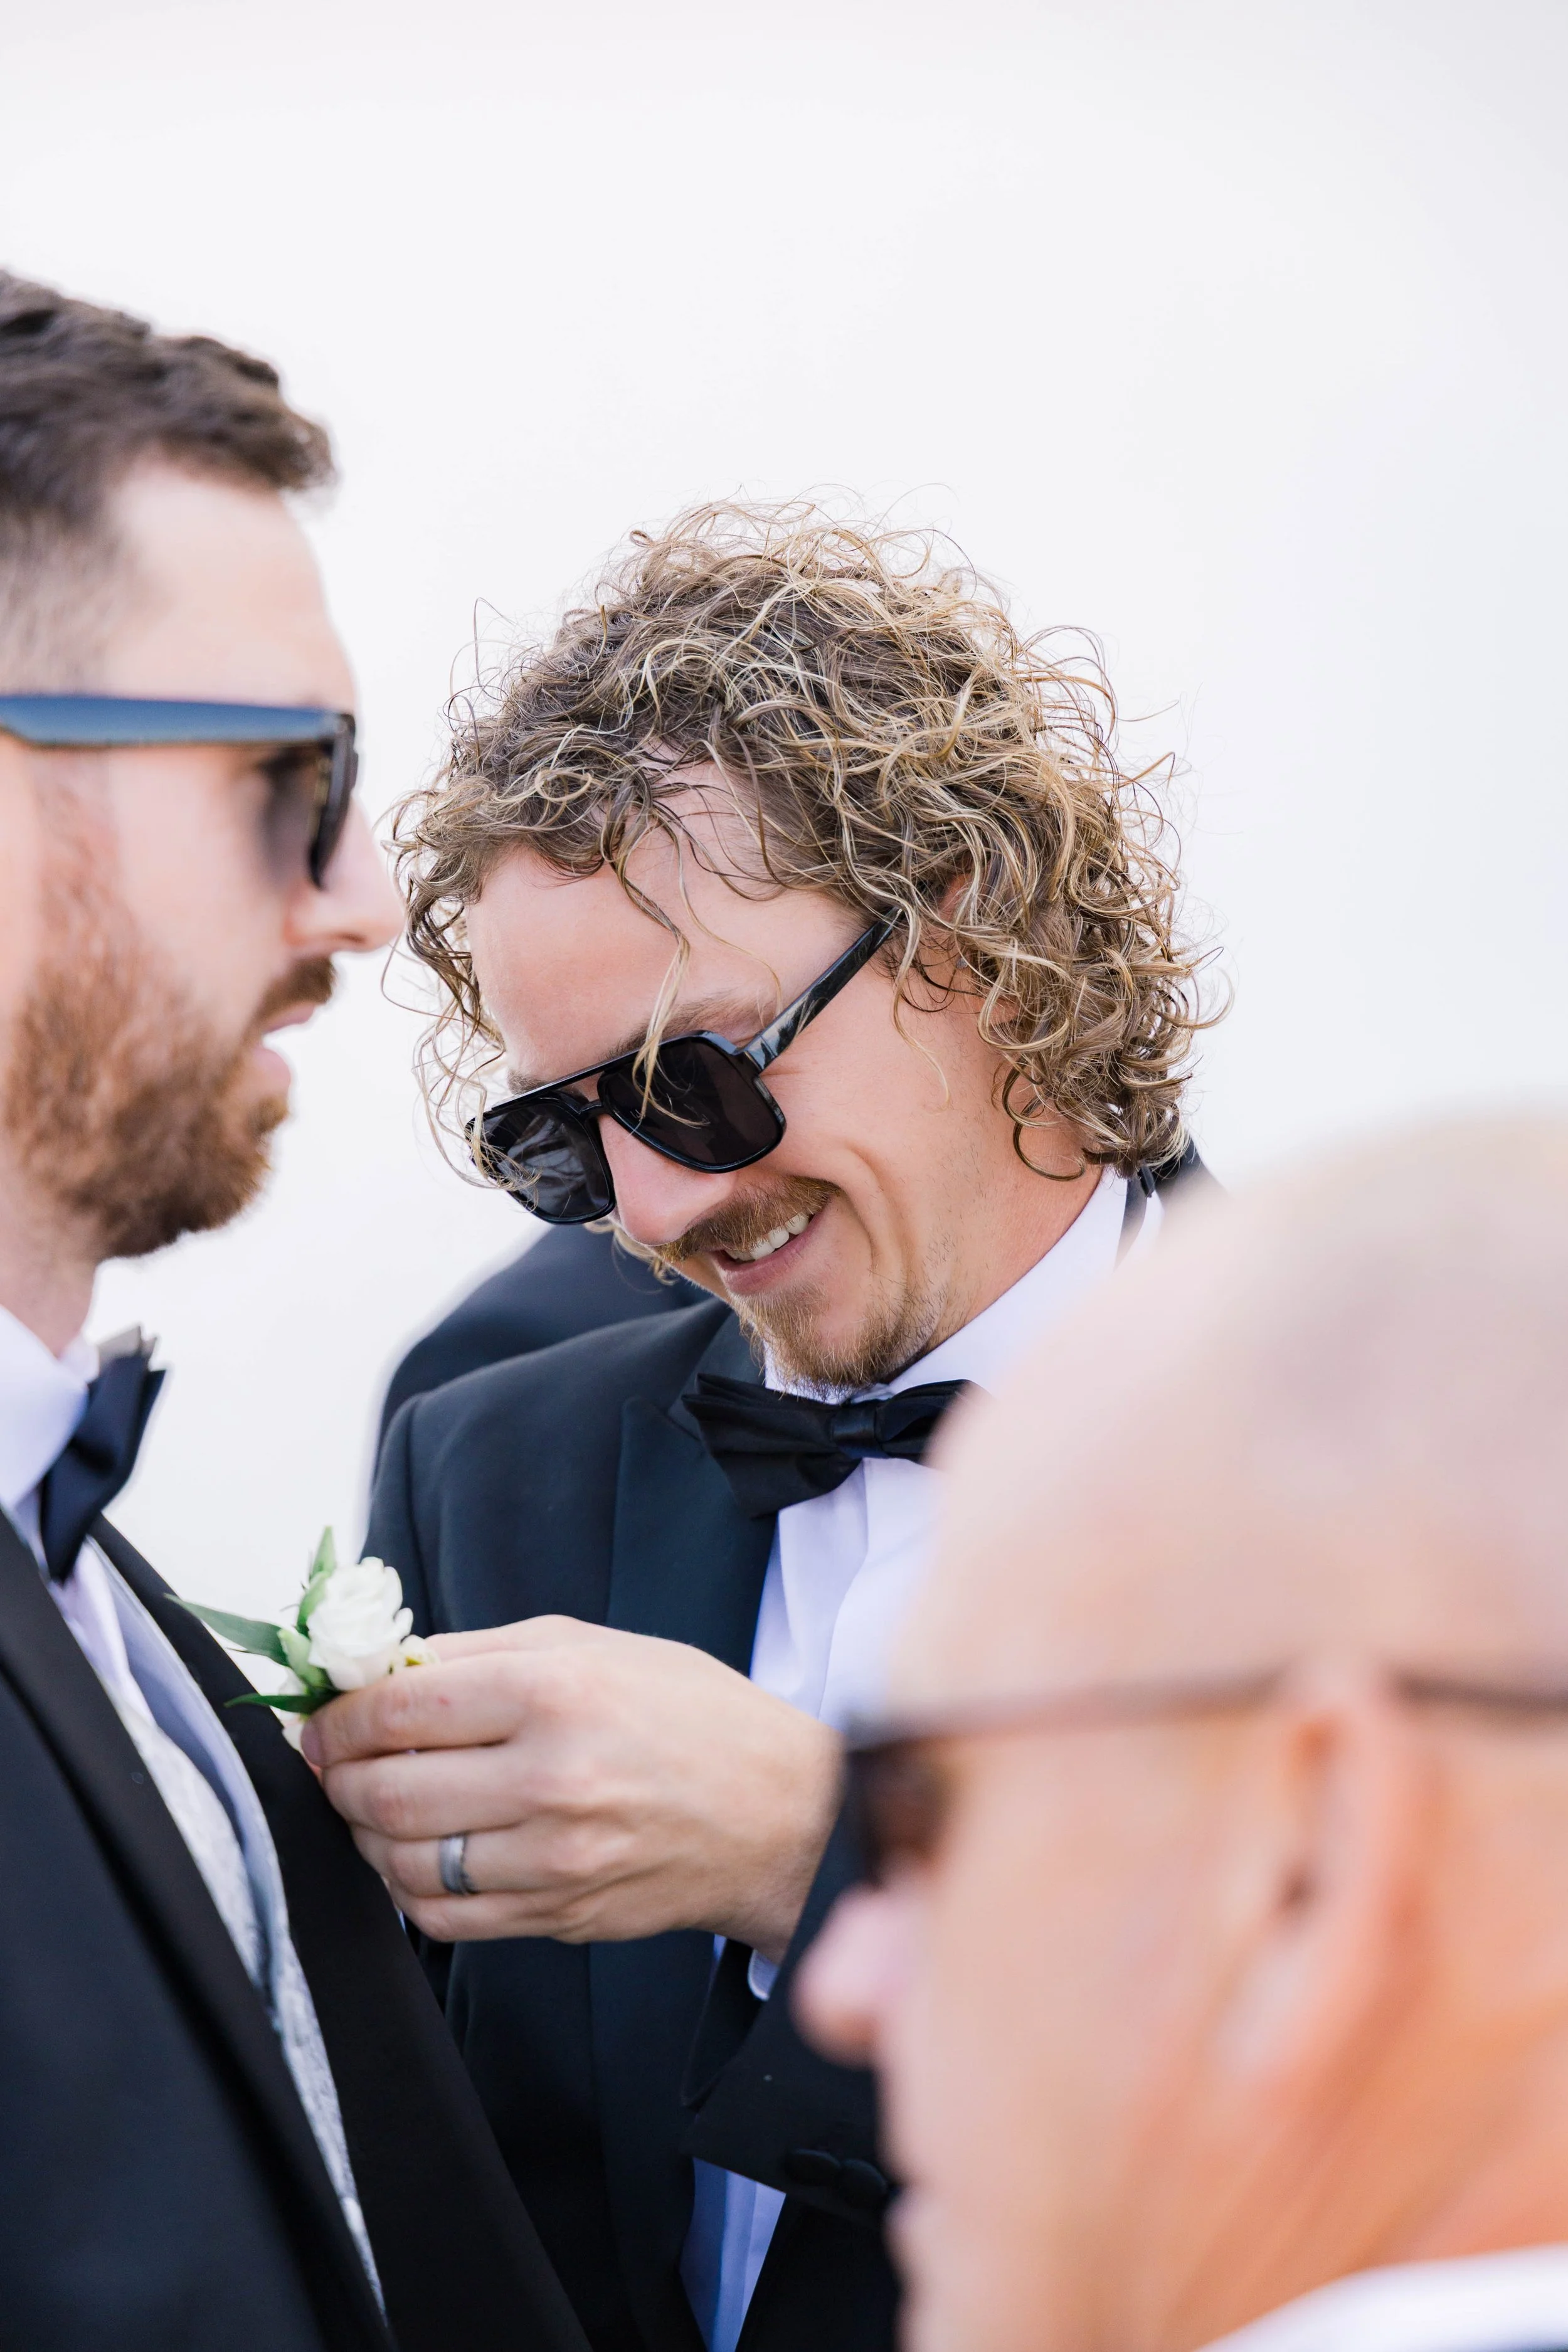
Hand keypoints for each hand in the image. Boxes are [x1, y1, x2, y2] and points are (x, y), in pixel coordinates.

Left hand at [301, 1616, 841, 1957]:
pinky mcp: (558, 1913)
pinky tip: (414, 1856)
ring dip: (362, 1834)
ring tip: (368, 1806)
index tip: (323, 1715)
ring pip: (403, 1861)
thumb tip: (382, 1666)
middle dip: (335, 1776)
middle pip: (387, 1790)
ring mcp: (555, 1857)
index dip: (340, 1714)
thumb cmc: (694, 1718)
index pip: (401, 1707)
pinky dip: (406, 1888)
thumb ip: (481, 1652)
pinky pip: (443, 1918)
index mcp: (557, 1692)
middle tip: (329, 1761)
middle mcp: (553, 1777)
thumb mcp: (594, 1647)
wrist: (780, 1813)